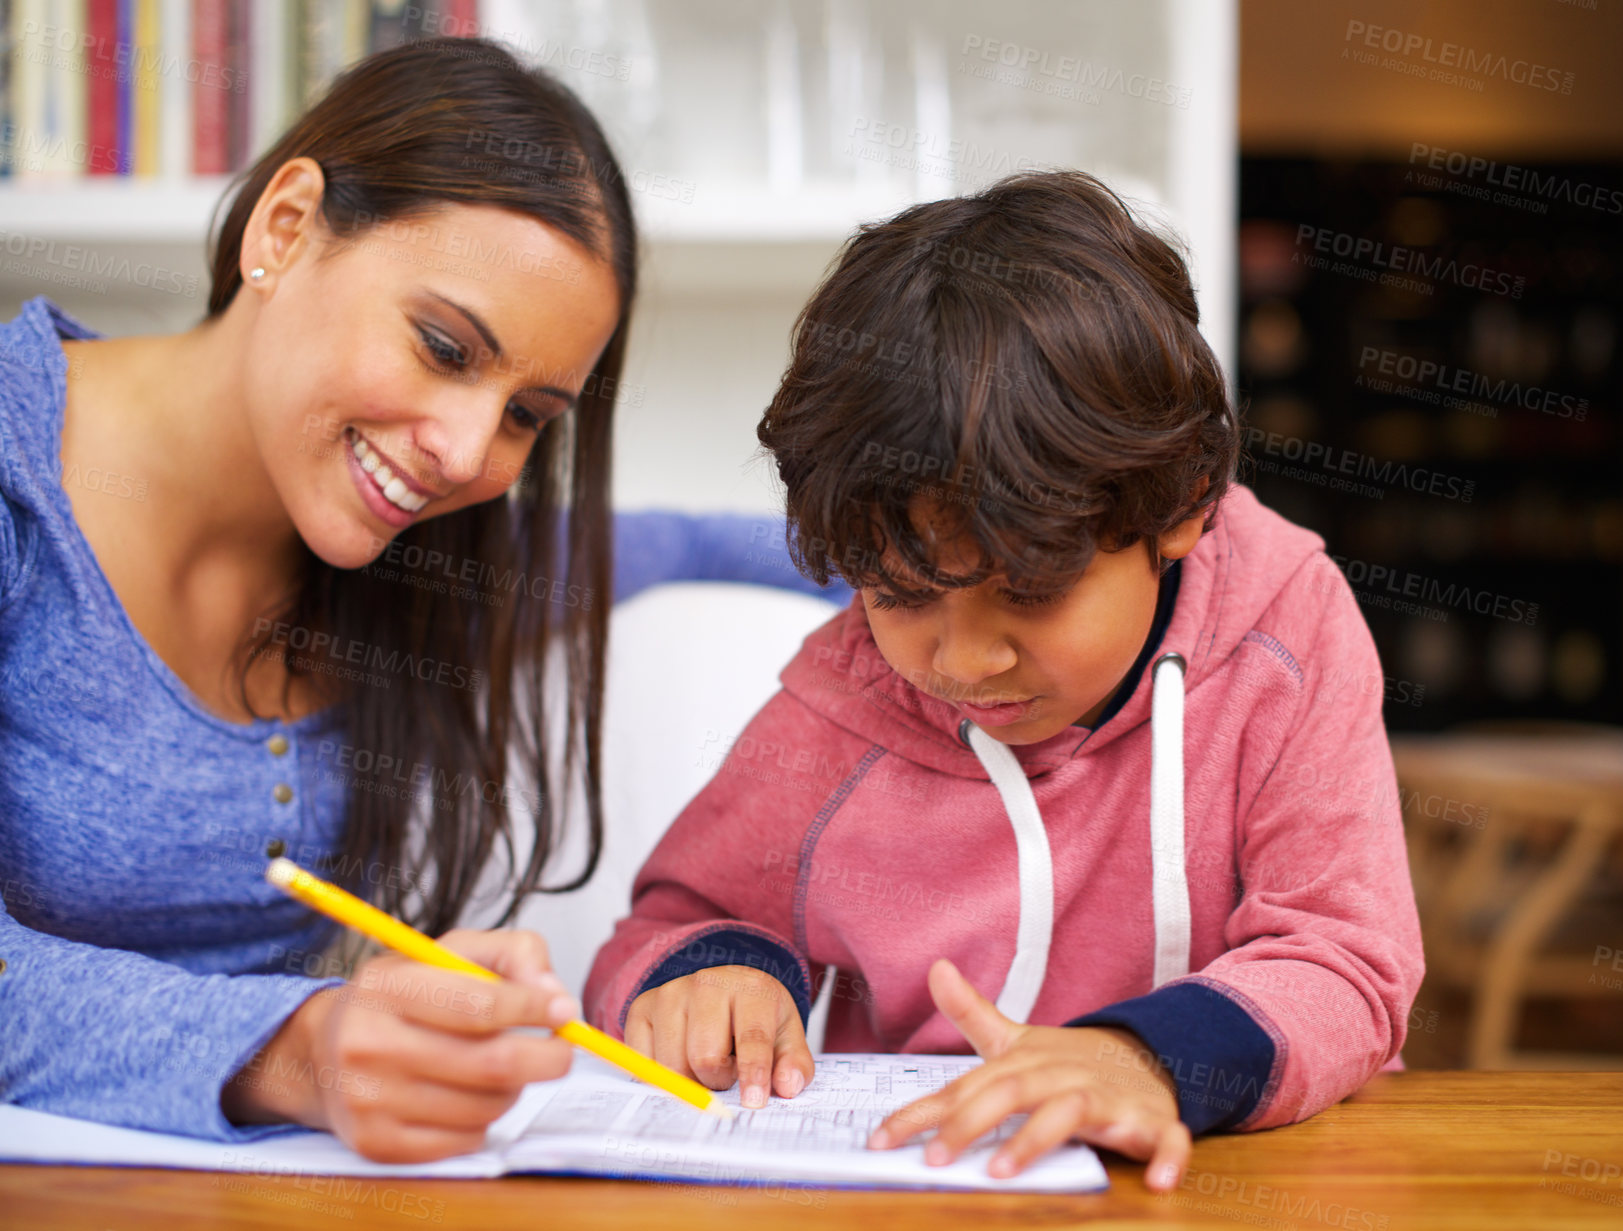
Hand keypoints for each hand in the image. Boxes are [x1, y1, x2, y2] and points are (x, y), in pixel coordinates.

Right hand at [222, 928, 579, 1161]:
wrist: (323, 1050)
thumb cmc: (401, 996)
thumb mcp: (451, 952)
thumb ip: (513, 953)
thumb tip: (555, 996)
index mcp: (389, 987)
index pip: (480, 1006)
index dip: (534, 1010)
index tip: (562, 1011)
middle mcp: (369, 1045)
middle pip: (491, 1065)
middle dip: (546, 1058)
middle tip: (562, 1050)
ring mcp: (369, 1101)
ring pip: (485, 1106)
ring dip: (512, 1088)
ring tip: (498, 1066)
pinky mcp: (377, 1144)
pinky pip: (465, 1140)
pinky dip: (484, 1120)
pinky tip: (467, 1095)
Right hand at [625, 964, 814, 1108]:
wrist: (723, 987)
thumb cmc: (755, 1017)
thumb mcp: (786, 1035)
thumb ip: (793, 1063)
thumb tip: (787, 1087)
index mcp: (750, 988)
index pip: (752, 1038)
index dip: (753, 1074)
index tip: (754, 1102)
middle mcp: (706, 984)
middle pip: (705, 1057)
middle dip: (718, 1080)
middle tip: (727, 1074)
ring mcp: (670, 993)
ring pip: (671, 1064)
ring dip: (690, 1078)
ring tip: (704, 1063)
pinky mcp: (641, 1007)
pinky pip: (643, 1062)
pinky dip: (660, 1074)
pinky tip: (678, 1058)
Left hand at [867, 958, 1190, 1188]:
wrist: (1145, 1058)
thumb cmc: (1066, 1063)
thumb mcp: (1016, 1040)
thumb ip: (971, 1014)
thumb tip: (936, 967)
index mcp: (1023, 1063)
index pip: (964, 1087)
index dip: (922, 1114)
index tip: (879, 1140)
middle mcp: (1060, 1078)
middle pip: (1010, 1093)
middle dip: (970, 1123)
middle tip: (934, 1158)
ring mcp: (1108, 1099)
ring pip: (1071, 1114)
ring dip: (1037, 1140)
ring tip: (1002, 1169)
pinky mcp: (1152, 1121)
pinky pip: (1165, 1139)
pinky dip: (1165, 1158)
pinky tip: (1158, 1184)